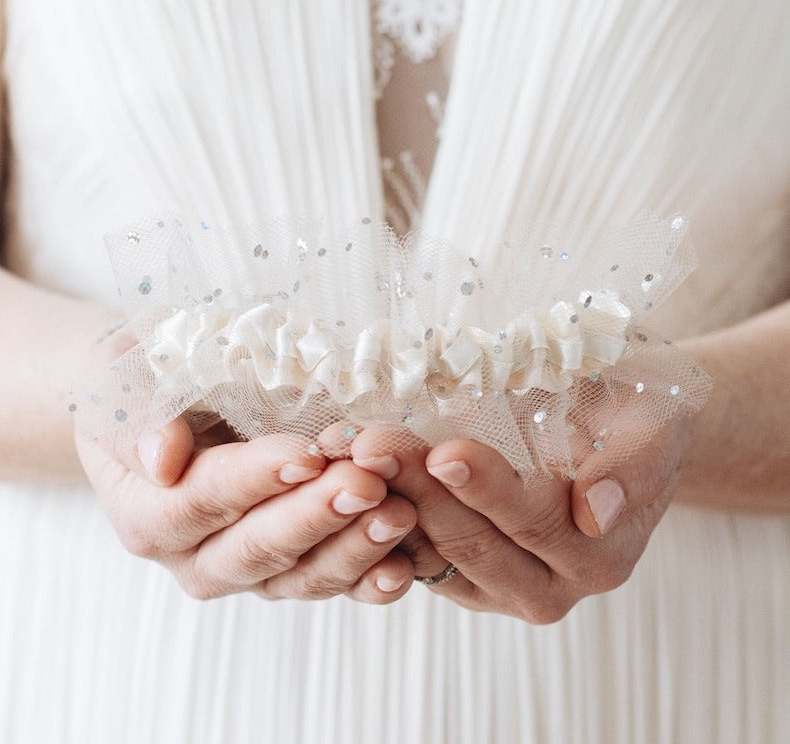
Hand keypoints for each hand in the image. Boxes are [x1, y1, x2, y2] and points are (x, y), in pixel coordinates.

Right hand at [74, 418, 416, 603]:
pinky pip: (333, 585)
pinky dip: (370, 579)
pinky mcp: (293, 571)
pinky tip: (405, 567)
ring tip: (399, 513)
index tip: (306, 455)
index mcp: (147, 513)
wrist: (174, 407)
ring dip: (354, 547)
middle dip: (316, 515)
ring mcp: (249, 571)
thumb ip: (139, 416)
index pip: (201, 501)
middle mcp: (195, 556)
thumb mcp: (127, 382)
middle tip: (366, 483)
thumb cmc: (150, 386)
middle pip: (258, 548)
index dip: (254, 481)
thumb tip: (163, 461)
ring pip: (301, 576)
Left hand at [351, 419, 688, 621]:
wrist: (620, 434)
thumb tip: (596, 511)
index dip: (488, 491)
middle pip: (475, 544)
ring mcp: (499, 587)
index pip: (534, 525)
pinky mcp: (462, 575)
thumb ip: (633, 471)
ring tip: (355, 453)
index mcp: (599, 558)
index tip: (444, 454)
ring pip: (436, 553)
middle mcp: (549, 586)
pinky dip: (384, 517)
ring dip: (391, 503)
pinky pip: (417, 557)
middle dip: (421, 492)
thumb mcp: (654, 431)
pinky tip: (354, 475)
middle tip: (376, 444)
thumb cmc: (636, 422)